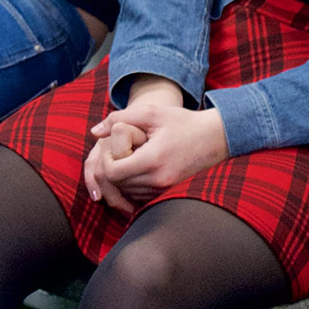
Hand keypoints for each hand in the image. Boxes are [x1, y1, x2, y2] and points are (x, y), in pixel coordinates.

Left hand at [87, 87, 228, 214]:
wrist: (214, 137)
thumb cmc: (181, 121)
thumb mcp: (150, 112)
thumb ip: (118, 118)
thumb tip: (94, 132)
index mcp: (153, 160)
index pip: (113, 172)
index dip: (107, 159)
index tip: (117, 145)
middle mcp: (159, 180)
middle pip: (118, 184)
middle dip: (114, 167)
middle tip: (123, 149)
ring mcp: (165, 189)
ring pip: (127, 192)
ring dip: (123, 176)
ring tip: (133, 156)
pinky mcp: (168, 192)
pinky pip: (140, 195)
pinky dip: (134, 183)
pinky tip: (140, 165)